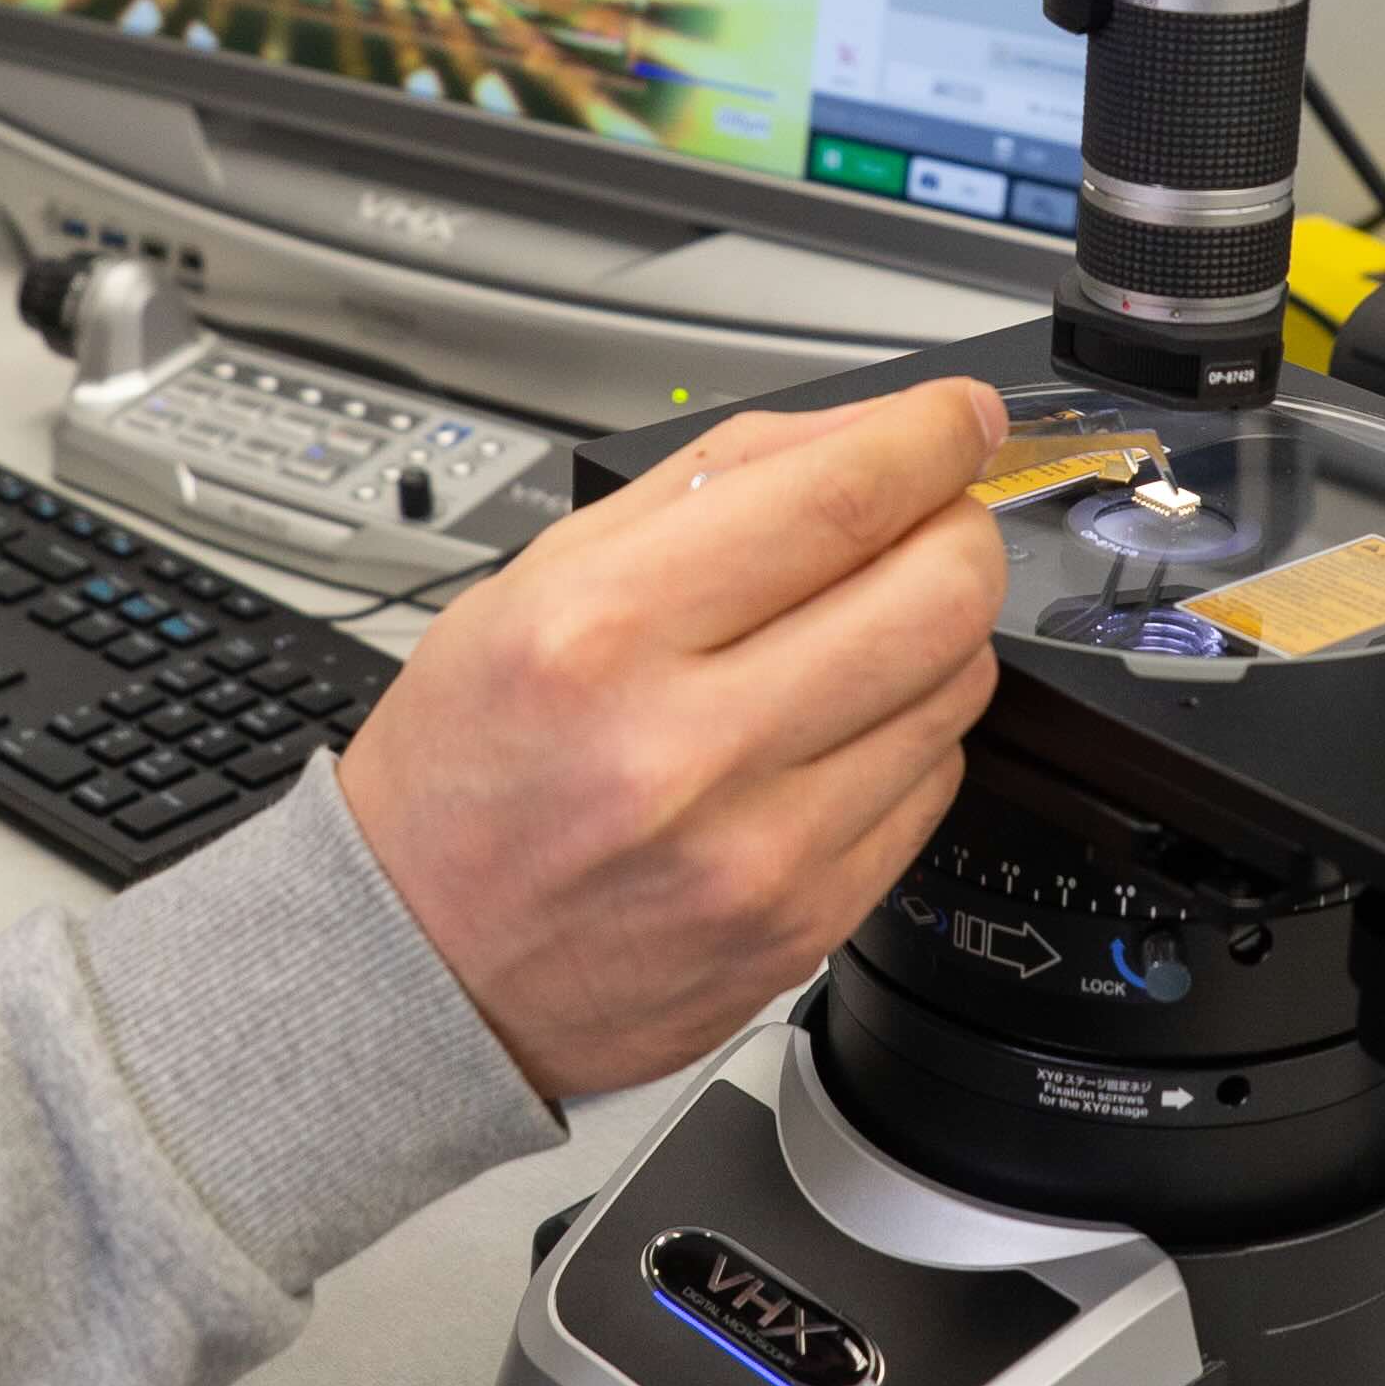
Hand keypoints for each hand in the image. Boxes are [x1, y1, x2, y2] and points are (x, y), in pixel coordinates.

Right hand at [338, 377, 1008, 1104]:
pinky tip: (829, 735)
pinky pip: (933, 787)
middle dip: (960, 530)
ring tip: (853, 636)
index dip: (932, 438)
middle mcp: (687, 746)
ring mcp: (760, 849)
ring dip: (933, 635)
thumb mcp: (538, 579)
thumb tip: (871, 430)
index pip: (839, 498)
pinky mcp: (807, 921)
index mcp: (602, 632)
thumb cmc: (468, 768)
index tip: (955, 420)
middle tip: (928, 521)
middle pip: (939, 593)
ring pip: (957, 689)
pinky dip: (907, 737)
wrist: (425, 966)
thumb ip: (711, 483)